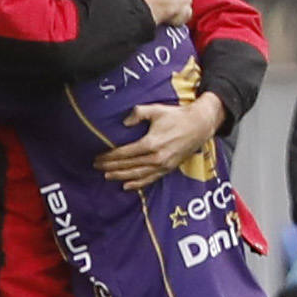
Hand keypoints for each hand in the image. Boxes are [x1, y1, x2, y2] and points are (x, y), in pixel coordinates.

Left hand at [95, 93, 224, 189]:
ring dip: (120, 176)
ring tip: (107, 176)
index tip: (98, 157)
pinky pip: (150, 179)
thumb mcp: (156, 110)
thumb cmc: (177, 116)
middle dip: (111, 166)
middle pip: (128, 165)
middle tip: (96, 166)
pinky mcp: (169, 169)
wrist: (199, 125)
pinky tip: (126, 186)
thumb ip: (137, 114)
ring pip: (137, 175)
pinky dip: (137, 184)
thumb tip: (124, 123)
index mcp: (151, 143)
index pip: (124, 153)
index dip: (109, 156)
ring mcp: (163, 165)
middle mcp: (156, 157)